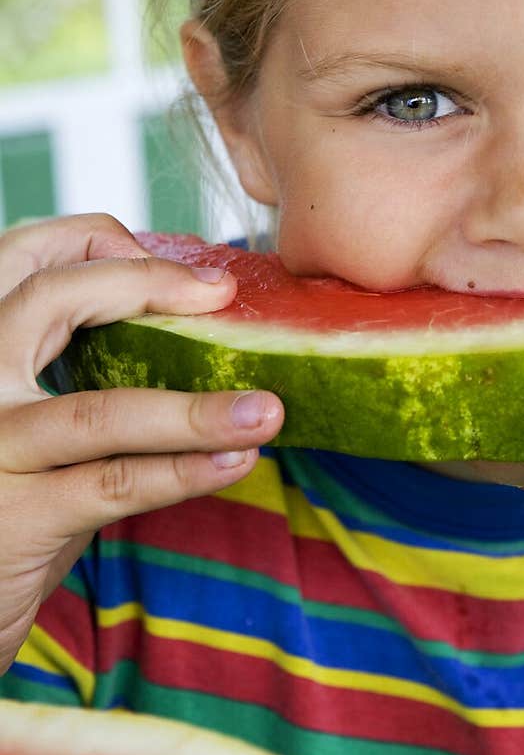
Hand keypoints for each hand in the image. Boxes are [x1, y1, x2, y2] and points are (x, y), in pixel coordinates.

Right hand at [0, 214, 283, 674]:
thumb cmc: (8, 506)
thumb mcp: (31, 424)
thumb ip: (80, 376)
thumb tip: (190, 330)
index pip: (18, 259)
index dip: (91, 237)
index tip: (169, 257)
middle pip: (48, 302)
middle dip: (144, 285)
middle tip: (221, 294)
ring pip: (99, 411)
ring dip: (194, 408)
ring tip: (266, 408)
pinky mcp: (15, 517)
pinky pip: (113, 484)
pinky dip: (182, 471)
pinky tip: (235, 461)